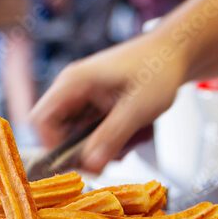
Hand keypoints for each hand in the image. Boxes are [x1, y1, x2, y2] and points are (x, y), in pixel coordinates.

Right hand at [31, 31, 186, 171]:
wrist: (176, 52)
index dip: (53, 146)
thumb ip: (112, 137)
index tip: (78, 162)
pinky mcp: (96, 104)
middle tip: (109, 157)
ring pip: (75, 135)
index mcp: (74, 82)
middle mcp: (73, 88)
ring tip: (127, 142)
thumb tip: (90, 166)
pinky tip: (130, 135)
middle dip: (81, 150)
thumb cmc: (158, 68)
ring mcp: (84, 96)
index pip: (41, 120)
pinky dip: (107, 139)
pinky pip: (91, 131)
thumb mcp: (136, 108)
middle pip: (56, 132)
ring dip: (98, 146)